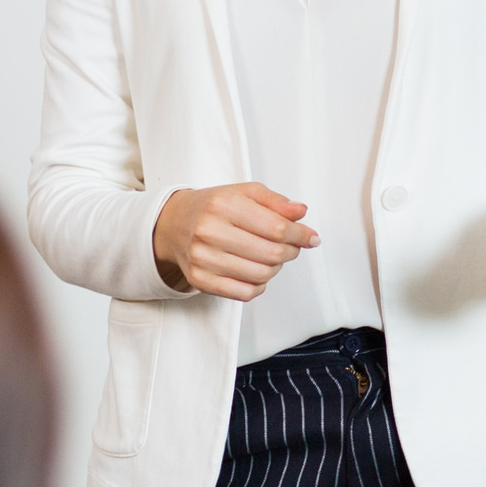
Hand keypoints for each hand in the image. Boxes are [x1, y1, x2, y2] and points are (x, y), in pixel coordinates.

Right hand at [152, 183, 319, 300]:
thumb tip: (301, 212)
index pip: (276, 227)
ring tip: (272, 256)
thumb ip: (275, 202)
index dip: (300, 235)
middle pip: (271, 253)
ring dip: (276, 268)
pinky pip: (244, 293)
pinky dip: (259, 285)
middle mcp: (210, 231)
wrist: (174, 224)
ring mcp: (203, 258)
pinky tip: (256, 271)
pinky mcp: (200, 280)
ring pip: (261, 275)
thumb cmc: (213, 207)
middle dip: (291, 251)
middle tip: (293, 246)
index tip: (311, 237)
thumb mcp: (244, 193)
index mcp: (224, 204)